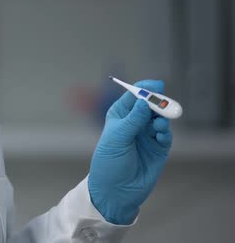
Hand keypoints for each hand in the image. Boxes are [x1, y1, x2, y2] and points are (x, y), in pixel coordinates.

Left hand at [88, 80, 172, 224]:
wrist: (115, 191)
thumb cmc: (109, 163)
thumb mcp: (117, 138)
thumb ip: (133, 120)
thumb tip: (146, 101)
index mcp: (120, 116)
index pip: (133, 97)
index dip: (144, 89)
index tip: (156, 85)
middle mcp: (134, 123)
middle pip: (150, 106)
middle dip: (158, 103)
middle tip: (164, 103)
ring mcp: (147, 136)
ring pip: (159, 119)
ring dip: (162, 118)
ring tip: (160, 123)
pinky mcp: (158, 149)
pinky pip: (165, 135)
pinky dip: (166, 132)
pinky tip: (162, 133)